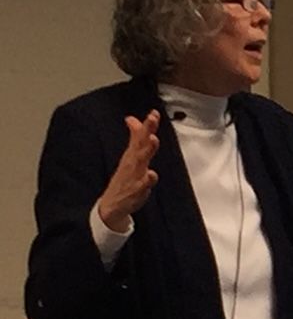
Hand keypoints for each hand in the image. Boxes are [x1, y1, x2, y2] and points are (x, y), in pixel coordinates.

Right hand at [97, 110, 159, 231]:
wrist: (112, 206)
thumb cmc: (125, 179)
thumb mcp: (130, 156)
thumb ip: (135, 138)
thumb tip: (132, 119)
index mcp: (132, 155)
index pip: (140, 136)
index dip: (147, 125)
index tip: (154, 112)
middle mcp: (133, 163)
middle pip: (140, 144)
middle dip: (147, 131)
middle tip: (152, 118)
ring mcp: (134, 176)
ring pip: (141, 161)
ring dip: (147, 150)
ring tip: (153, 139)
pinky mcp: (135, 190)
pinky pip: (142, 185)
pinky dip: (147, 179)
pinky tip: (152, 175)